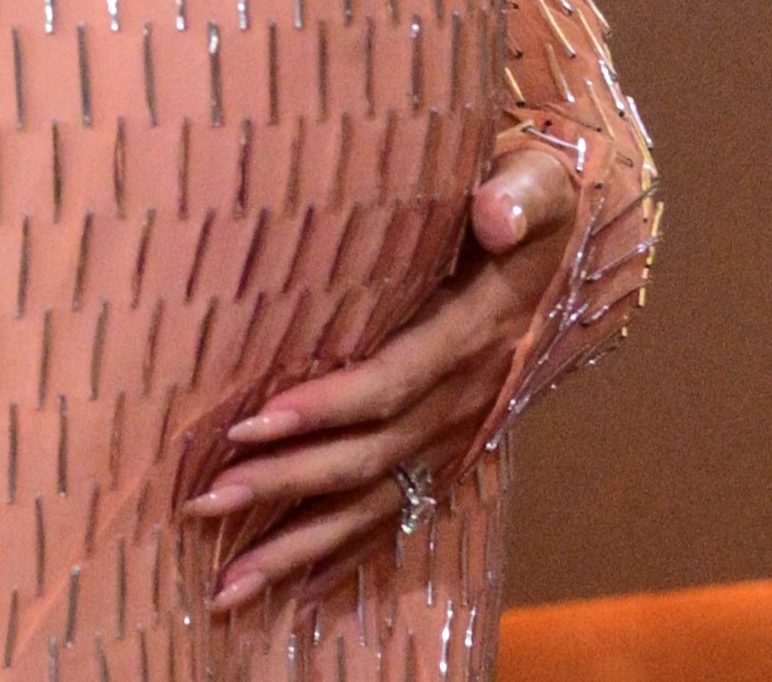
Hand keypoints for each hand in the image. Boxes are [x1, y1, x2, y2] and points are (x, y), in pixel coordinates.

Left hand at [189, 145, 581, 612]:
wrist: (565, 246)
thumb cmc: (529, 200)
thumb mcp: (538, 179)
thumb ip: (521, 191)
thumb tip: (492, 210)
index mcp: (476, 333)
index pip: (392, 382)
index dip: (325, 407)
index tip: (255, 422)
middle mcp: (464, 397)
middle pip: (369, 456)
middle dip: (287, 482)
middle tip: (206, 498)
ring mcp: (454, 433)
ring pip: (372, 502)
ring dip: (298, 542)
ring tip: (227, 579)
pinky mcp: (443, 450)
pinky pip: (393, 515)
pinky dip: (342, 558)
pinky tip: (291, 591)